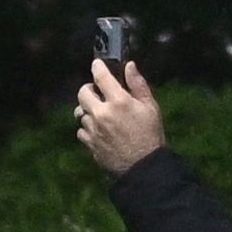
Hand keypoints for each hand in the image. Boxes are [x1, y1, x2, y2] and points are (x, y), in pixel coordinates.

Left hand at [70, 59, 166, 174]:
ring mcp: (93, 129)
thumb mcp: (151, 107)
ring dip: (89, 110)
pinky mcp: (89, 143)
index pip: (101, 76)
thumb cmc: (151, 135)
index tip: (97, 64)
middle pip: (82, 93)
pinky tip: (99, 130)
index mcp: (119, 101)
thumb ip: (138, 84)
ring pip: (81, 112)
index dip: (97, 67)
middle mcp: (102, 113)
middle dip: (89, 90)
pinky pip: (81, 130)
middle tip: (97, 93)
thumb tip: (129, 65)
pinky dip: (88, 128)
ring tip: (101, 115)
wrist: (144, 167)